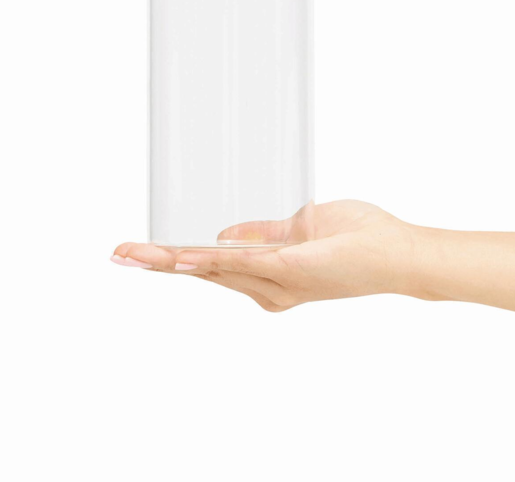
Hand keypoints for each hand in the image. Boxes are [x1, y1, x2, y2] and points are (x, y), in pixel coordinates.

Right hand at [111, 200, 436, 310]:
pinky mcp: (286, 266)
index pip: (213, 266)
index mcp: (269, 274)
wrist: (397, 253)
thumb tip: (225, 233)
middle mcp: (267, 286)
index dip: (176, 261)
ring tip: (129, 254)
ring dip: (167, 261)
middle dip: (158, 263)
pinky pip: (236, 261)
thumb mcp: (301, 228)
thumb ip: (262, 233)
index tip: (141, 254)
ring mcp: (275, 279)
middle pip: (203, 271)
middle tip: (117, 254)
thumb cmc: (359, 239)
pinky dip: (203, 260)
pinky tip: (175, 259)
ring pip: (210, 268)